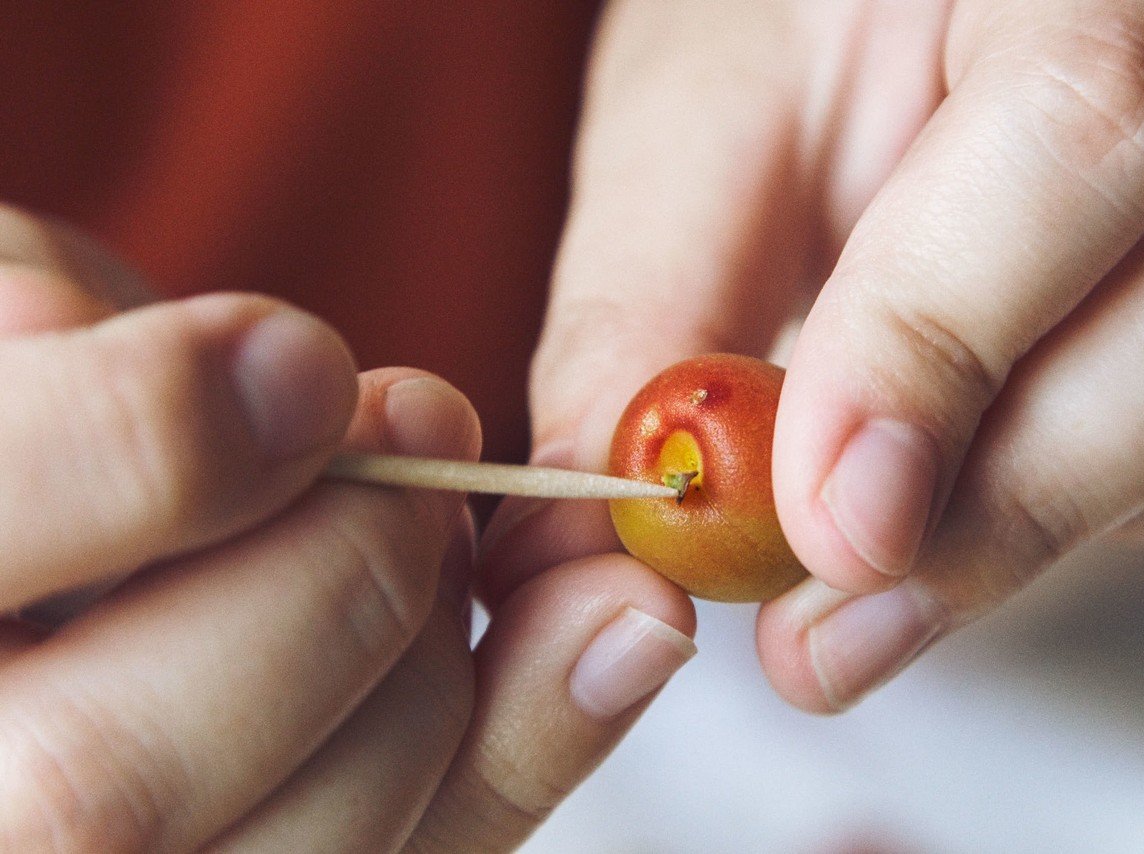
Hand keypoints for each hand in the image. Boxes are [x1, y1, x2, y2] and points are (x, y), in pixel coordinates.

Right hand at [0, 206, 686, 851]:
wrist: (55, 538)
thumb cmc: (30, 431)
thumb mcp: (7, 344)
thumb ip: (91, 372)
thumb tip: (278, 391)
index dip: (161, 432)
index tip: (303, 366)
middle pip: (122, 775)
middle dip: (337, 575)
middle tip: (420, 437)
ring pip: (307, 838)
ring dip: (432, 656)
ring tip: (431, 538)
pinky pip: (432, 850)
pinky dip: (540, 729)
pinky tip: (612, 624)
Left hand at [483, 0, 1143, 715]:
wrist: (924, 14)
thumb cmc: (800, 25)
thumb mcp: (701, 122)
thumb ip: (652, 303)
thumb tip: (609, 524)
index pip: (1080, 127)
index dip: (941, 347)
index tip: (827, 525)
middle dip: (1000, 513)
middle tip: (824, 632)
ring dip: (1037, 521)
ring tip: (884, 531)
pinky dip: (1095, 513)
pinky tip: (984, 470)